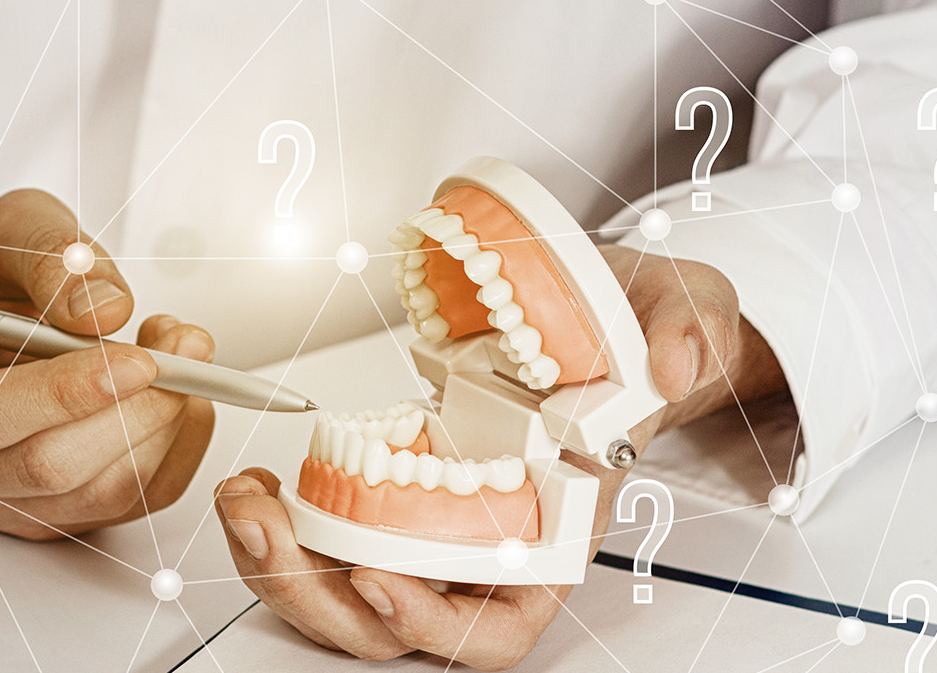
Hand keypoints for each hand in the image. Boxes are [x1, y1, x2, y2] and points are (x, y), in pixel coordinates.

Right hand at [0, 189, 216, 539]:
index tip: (141, 359)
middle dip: (135, 408)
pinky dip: (170, 451)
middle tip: (185, 347)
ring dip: (162, 426)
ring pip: (95, 493)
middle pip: (46, 466)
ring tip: (181, 356)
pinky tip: (178, 399)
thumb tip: (103, 310)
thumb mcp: (1, 229)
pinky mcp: (38, 517)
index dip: (69, 392)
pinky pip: (124, 505)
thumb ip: (48, 253)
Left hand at [211, 246, 783, 668]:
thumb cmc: (643, 330)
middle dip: (320, 591)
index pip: (497, 625)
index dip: (435, 622)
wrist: (603, 309)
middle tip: (268, 524)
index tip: (379, 579)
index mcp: (557, 531)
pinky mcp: (389, 488)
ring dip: (283, 563)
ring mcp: (433, 522)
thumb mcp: (689, 311)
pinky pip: (326, 538)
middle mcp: (488, 545)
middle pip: (395, 622)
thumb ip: (693, 334)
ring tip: (244, 501)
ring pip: (345, 592)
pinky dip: (282, 524)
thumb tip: (672, 366)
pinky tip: (256, 483)